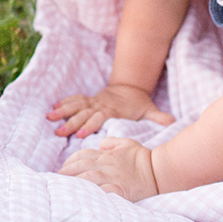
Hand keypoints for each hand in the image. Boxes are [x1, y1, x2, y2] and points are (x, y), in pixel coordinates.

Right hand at [47, 83, 174, 137]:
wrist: (130, 87)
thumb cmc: (138, 103)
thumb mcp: (149, 110)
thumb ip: (158, 117)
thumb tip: (172, 121)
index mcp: (112, 109)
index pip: (99, 118)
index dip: (91, 125)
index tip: (82, 134)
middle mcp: (100, 104)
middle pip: (83, 113)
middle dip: (71, 122)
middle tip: (58, 131)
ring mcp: (93, 101)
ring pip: (76, 106)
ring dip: (63, 111)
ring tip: (49, 117)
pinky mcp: (89, 100)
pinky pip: (74, 100)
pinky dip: (64, 104)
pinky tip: (52, 109)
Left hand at [59, 138, 158, 201]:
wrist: (159, 170)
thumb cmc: (143, 157)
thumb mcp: (126, 143)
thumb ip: (111, 143)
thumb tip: (100, 145)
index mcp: (106, 155)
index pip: (81, 155)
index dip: (69, 161)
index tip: (62, 169)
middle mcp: (106, 165)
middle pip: (80, 166)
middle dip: (65, 172)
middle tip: (54, 180)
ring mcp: (112, 177)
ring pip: (87, 178)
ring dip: (73, 183)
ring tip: (62, 189)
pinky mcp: (119, 190)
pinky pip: (102, 192)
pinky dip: (90, 195)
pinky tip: (81, 198)